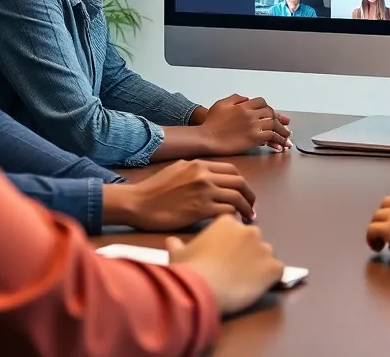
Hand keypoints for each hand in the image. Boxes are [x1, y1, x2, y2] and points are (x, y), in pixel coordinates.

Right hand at [119, 160, 256, 229]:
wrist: (137, 203)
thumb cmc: (153, 190)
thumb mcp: (177, 169)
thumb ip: (195, 171)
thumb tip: (210, 178)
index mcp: (199, 164)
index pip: (232, 170)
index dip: (241, 182)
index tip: (244, 192)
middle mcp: (205, 175)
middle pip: (239, 182)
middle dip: (250, 195)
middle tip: (252, 206)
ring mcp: (204, 191)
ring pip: (237, 197)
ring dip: (246, 208)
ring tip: (249, 218)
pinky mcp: (201, 209)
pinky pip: (227, 211)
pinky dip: (235, 218)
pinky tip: (234, 225)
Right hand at [168, 215, 283, 315]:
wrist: (203, 288)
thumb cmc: (190, 268)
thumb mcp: (178, 253)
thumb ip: (177, 244)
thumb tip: (170, 242)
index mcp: (227, 222)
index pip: (234, 229)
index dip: (229, 243)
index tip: (221, 255)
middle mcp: (249, 230)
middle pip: (252, 239)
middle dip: (246, 251)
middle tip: (233, 268)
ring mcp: (264, 248)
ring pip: (266, 254)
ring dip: (259, 264)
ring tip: (245, 280)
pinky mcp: (274, 267)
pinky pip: (278, 271)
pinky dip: (271, 278)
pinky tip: (258, 286)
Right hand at [201, 94, 290, 154]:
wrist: (207, 138)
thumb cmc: (211, 123)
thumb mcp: (221, 104)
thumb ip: (235, 99)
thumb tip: (246, 98)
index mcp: (243, 105)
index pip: (262, 102)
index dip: (269, 108)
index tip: (273, 114)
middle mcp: (250, 113)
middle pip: (270, 113)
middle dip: (279, 120)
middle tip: (286, 125)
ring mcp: (253, 125)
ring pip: (273, 125)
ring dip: (282, 131)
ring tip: (287, 137)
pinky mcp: (254, 138)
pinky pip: (271, 137)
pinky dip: (278, 140)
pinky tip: (281, 145)